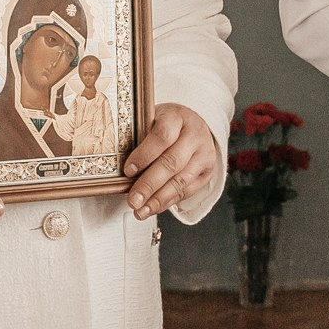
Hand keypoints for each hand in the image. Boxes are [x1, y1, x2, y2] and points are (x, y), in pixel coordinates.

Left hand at [124, 105, 219, 219]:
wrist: (194, 124)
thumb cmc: (166, 124)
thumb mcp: (152, 120)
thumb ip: (140, 138)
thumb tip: (122, 168)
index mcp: (177, 117)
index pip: (162, 136)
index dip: (144, 155)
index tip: (128, 171)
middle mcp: (195, 134)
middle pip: (172, 162)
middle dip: (149, 184)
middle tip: (133, 200)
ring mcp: (204, 153)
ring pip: (181, 180)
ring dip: (158, 199)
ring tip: (141, 210)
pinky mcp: (207, 171)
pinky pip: (187, 190)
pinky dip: (168, 201)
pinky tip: (153, 208)